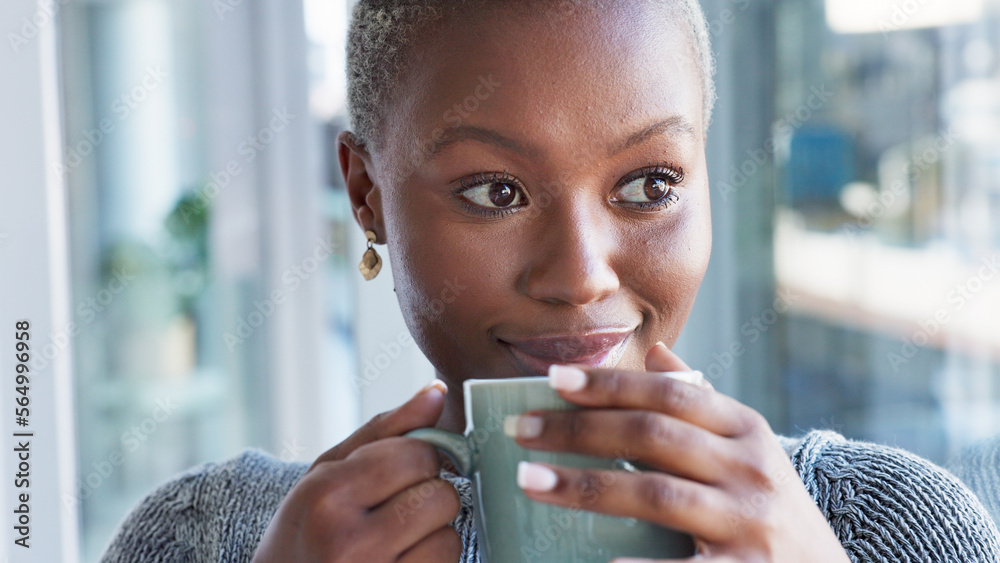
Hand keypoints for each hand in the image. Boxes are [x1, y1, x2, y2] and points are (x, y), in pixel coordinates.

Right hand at [252, 380, 461, 562]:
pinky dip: (433, 560)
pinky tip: (401, 559)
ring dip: (433, 533)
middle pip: (440, 495)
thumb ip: (385, 429)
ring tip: (396, 538)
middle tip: (397, 507)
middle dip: (429, 495)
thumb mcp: (329, 470)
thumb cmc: (308, 526)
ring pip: (449, 535)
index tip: (400, 473)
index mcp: (328, 495)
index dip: (418, 459)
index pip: (416, 455)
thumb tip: (436, 391)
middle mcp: (348, 540)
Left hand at [506, 343, 850, 561]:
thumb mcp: (750, 448)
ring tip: (529, 479)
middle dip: (579, 429)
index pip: (671, 395)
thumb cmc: (770, 509)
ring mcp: (751, 524)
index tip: (553, 379)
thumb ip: (701, 403)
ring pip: (654, 494)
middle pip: (652, 436)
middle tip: (520, 428)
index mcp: (747, 431)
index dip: (611, 384)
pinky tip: (590, 557)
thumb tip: (654, 352)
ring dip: (584, 485)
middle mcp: (752, 470)